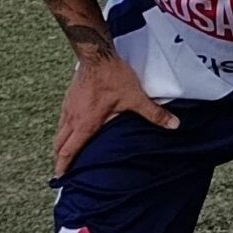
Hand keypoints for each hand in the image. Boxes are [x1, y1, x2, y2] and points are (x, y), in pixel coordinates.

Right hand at [55, 50, 177, 177]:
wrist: (97, 55)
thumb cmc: (113, 77)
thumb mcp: (136, 98)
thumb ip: (154, 113)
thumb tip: (173, 125)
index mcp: (85, 124)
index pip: (68, 151)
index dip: (63, 166)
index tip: (60, 177)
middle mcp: (72, 118)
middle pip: (59, 144)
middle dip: (59, 158)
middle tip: (62, 169)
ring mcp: (68, 107)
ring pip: (59, 131)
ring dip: (61, 144)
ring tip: (65, 152)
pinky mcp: (69, 97)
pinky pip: (62, 119)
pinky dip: (64, 129)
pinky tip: (72, 127)